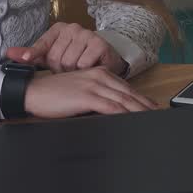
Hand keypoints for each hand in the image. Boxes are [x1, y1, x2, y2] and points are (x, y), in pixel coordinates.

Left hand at [5, 22, 126, 74]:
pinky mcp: (99, 43)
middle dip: (60, 69)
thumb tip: (8, 54)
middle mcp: (72, 28)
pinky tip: (89, 67)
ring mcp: (86, 34)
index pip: (42, 44)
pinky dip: (85, 70)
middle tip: (68, 68)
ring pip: (69, 62)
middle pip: (55, 57)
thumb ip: (31, 55)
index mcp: (58, 29)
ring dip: (73, 72)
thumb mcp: (51, 56)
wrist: (104, 60)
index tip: (25, 59)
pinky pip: (83, 64)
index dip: (33, 53)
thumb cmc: (75, 58)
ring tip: (79, 68)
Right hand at [24, 67, 158, 118]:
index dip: (141, 98)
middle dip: (145, 105)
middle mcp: (99, 76)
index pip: (125, 87)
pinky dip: (123, 113)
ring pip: (123, 100)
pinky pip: (110, 106)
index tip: (152, 107)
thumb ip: (96, 96)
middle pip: (128, 93)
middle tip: (158, 114)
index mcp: (98, 73)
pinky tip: (131, 119)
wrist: (33, 92)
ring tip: (151, 119)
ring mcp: (93, 85)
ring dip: (139, 110)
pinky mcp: (86, 96)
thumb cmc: (53, 94)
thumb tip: (112, 109)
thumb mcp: (79, 91)